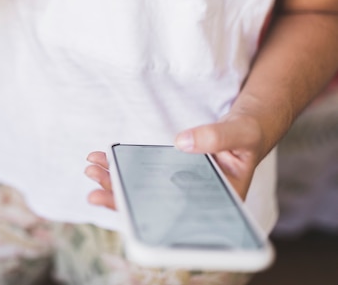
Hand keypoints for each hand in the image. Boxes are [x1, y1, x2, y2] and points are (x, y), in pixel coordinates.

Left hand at [85, 113, 268, 210]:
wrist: (249, 124)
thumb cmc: (250, 134)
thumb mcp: (243, 133)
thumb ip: (219, 137)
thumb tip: (182, 143)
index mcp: (215, 202)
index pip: (175, 218)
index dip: (145, 216)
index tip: (119, 207)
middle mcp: (193, 199)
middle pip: (151, 207)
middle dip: (119, 198)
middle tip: (93, 187)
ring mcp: (179, 186)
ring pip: (142, 191)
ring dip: (115, 181)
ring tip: (91, 168)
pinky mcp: (171, 171)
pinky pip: (143, 174)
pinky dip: (122, 167)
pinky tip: (103, 159)